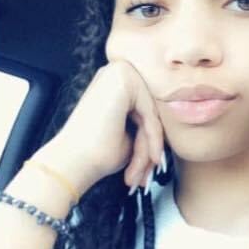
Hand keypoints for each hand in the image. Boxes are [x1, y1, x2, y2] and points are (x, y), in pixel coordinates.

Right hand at [33, 61, 165, 197]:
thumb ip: (150, 124)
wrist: (72, 162)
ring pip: (153, 115)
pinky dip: (152, 139)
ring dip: (148, 147)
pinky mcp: (124, 79)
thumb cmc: (96, 154)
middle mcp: (117, 72)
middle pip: (151, 112)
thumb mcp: (131, 137)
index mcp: (117, 84)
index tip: (149, 168)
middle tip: (143, 177)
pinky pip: (151, 114)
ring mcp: (120, 72)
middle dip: (150, 147)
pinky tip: (150, 158)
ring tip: (138, 174)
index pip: (148, 111)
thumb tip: (175, 125)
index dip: (150, 142)